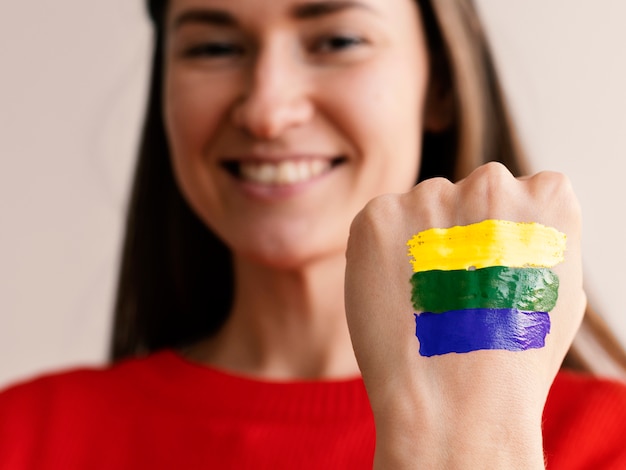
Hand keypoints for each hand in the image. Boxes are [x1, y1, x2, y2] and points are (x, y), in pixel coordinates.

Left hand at [345, 162, 584, 468]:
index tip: (496, 272)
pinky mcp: (379, 215)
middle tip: (454, 290)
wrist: (457, 401)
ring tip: (425, 299)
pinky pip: (381, 222)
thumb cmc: (515, 358)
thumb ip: (536, 239)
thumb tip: (507, 227)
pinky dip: (381, 251)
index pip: (519, 193)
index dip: (500, 237)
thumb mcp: (558, 290)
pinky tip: (395, 293)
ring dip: (418, 241)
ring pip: (419, 209)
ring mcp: (431, 194)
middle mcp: (490, 181)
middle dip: (457, 233)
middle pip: (463, 198)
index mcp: (547, 196)